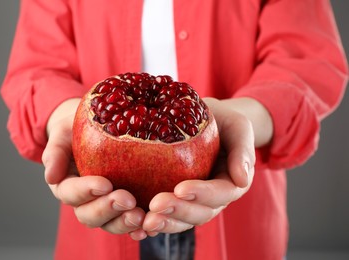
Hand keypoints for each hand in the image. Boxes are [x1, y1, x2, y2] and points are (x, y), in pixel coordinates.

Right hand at [42, 98, 146, 239]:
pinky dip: (138, 229)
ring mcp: (104, 206)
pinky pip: (129, 223)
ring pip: (109, 223)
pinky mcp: (123, 208)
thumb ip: (56, 152)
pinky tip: (149, 227)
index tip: (104, 184)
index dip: (86, 191)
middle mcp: (84, 201)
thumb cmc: (76, 130)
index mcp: (66, 185)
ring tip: (140, 216)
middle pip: (89, 215)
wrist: (94, 130)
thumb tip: (50, 177)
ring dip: (124, 222)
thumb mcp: (63, 133)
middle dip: (108, 209)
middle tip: (127, 200)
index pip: (71, 193)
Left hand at [142, 97, 271, 234]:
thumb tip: (242, 179)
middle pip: (200, 213)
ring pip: (183, 221)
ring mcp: (195, 203)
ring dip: (166, 223)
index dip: (202, 194)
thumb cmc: (223, 121)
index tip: (181, 189)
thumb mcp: (237, 127)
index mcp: (232, 182)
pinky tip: (138, 227)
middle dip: (179, 211)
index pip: (220, 193)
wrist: (206, 122)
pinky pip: (167, 218)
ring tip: (146, 222)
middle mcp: (214, 198)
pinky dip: (155, 225)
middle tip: (156, 205)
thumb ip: (242, 150)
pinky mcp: (177, 202)